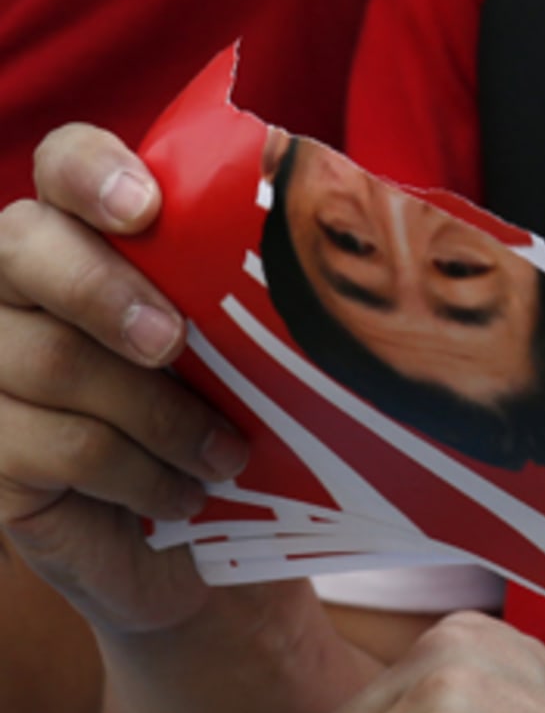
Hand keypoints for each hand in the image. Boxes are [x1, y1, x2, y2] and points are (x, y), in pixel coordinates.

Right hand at [0, 124, 250, 633]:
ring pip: (50, 360)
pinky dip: (139, 475)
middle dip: (105, 291)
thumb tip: (344, 225)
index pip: (64, 166)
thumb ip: (266, 287)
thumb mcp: (262, 353)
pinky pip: (56, 447)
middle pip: (24, 247)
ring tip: (227, 456)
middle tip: (173, 342)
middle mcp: (17, 291)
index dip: (91, 172)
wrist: (211, 546)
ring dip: (159, 414)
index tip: (145, 209)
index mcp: (89, 239)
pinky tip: (186, 496)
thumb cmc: (240, 425)